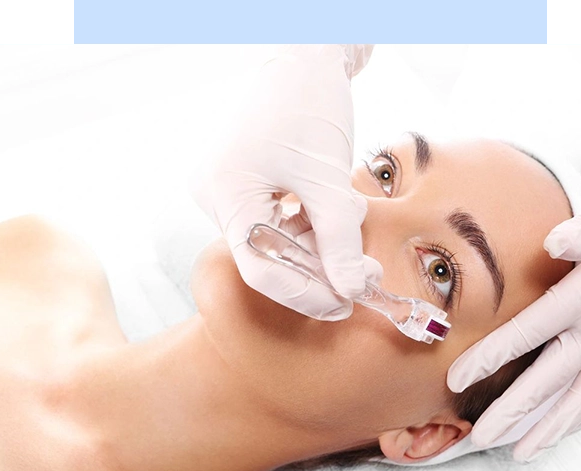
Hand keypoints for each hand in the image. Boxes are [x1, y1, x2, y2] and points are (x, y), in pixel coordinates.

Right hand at [192, 45, 380, 320]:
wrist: (303, 56)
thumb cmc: (310, 104)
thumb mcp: (329, 178)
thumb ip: (341, 240)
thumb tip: (354, 289)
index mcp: (226, 193)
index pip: (260, 269)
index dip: (305, 294)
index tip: (344, 304)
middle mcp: (216, 196)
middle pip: (269, 256)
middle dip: (320, 267)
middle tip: (364, 275)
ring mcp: (227, 189)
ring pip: (276, 240)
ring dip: (319, 244)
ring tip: (355, 229)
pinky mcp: (243, 182)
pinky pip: (276, 219)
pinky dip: (309, 225)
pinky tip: (335, 215)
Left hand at [447, 166, 580, 461]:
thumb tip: (554, 239)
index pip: (527, 335)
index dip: (490, 359)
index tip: (457, 380)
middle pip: (549, 380)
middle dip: (512, 412)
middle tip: (481, 439)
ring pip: (580, 400)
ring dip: (548, 429)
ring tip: (520, 453)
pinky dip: (578, 417)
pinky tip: (560, 430)